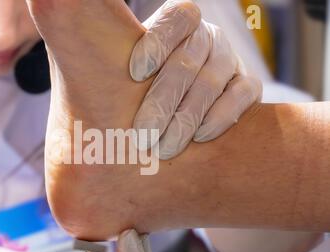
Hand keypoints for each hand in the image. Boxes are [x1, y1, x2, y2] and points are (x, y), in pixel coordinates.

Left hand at [131, 0, 261, 159]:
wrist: (183, 102)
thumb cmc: (146, 85)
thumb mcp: (131, 70)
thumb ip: (118, 68)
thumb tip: (86, 74)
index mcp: (179, 25)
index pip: (176, 20)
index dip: (157, 42)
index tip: (135, 73)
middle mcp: (207, 37)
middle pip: (188, 60)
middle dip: (163, 101)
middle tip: (143, 134)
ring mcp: (229, 60)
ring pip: (212, 82)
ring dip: (186, 118)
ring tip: (164, 148)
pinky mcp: (249, 85)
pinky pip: (243, 95)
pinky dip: (221, 117)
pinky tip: (200, 137)